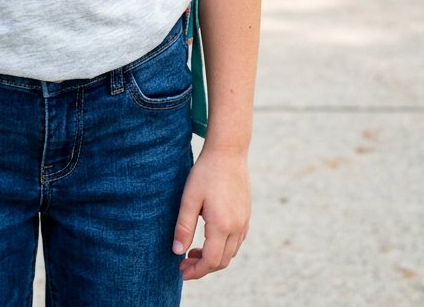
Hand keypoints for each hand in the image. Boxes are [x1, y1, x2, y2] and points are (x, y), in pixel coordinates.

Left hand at [173, 146, 250, 280]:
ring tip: (193, 250)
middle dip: (203, 267)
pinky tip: (208, 238)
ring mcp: (244, 221)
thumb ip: (184, 227)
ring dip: (213, 258)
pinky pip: (236, 241)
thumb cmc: (206, 173)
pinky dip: (223, 248)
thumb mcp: (189, 198)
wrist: (228, 152)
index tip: (182, 272)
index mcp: (222, 225)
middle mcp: (237, 227)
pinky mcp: (246, 215)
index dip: (196, 271)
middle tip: (184, 263)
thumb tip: (177, 252)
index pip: (211, 261)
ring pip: (231, 253)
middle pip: (222, 261)